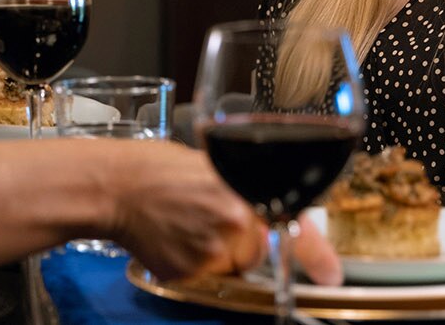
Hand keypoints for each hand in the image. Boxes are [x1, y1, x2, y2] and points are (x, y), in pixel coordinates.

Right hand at [100, 143, 343, 285]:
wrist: (113, 187)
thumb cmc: (157, 168)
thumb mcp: (212, 166)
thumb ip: (244, 189)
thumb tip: (271, 208)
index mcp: (242, 194)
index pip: (294, 228)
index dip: (317, 255)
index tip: (331, 275)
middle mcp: (232, 226)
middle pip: (255, 252)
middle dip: (240, 241)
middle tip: (207, 217)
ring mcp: (208, 255)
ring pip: (229, 267)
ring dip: (216, 254)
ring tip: (187, 226)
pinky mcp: (186, 274)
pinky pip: (203, 278)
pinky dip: (191, 263)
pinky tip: (173, 238)